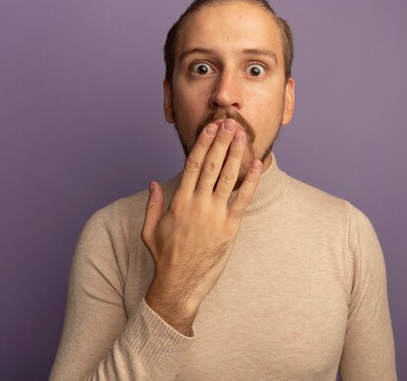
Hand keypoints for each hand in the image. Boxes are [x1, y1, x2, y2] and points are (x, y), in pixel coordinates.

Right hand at [140, 118, 262, 334]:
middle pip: (212, 165)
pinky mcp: (230, 228)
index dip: (203, 143)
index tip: (210, 128)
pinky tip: (256, 164)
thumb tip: (154, 182)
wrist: (179, 284)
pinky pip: (243, 199)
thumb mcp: (150, 230)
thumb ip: (152, 204)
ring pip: (228, 177)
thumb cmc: (164, 258)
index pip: (193, 164)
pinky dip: (251, 180)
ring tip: (243, 136)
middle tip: (230, 122)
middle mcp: (197, 204)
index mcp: (179, 201)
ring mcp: (215, 215)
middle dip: (222, 141)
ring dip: (236, 154)